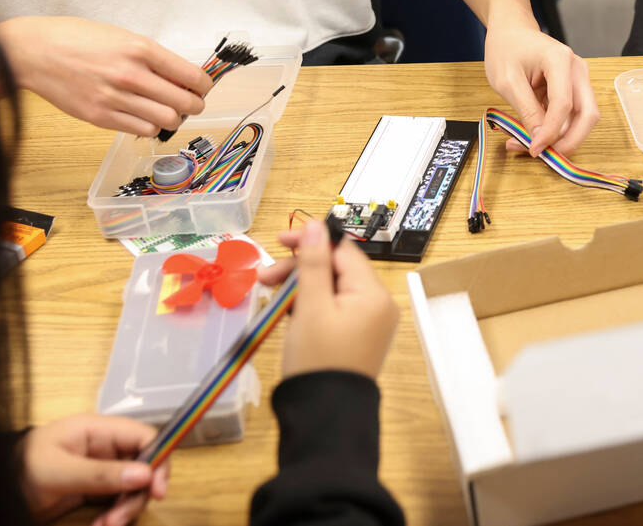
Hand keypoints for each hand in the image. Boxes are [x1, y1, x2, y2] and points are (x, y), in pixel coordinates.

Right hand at [0, 16, 212, 135]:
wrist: (32, 51)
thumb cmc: (75, 38)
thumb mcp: (120, 36)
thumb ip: (151, 56)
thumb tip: (181, 76)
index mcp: (140, 49)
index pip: (192, 76)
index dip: (203, 85)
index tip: (202, 87)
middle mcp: (131, 75)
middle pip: (185, 103)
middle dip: (194, 105)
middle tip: (190, 102)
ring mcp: (115, 98)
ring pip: (167, 120)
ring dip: (173, 118)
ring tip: (165, 110)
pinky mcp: (100, 117)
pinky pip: (142, 130)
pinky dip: (150, 126)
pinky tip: (144, 116)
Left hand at [19, 414, 169, 525]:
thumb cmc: (19, 470)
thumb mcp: (57, 472)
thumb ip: (100, 474)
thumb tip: (144, 475)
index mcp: (98, 430)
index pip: (144, 436)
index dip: (159, 459)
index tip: (157, 490)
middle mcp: (105, 448)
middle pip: (144, 467)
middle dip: (136, 495)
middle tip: (119, 519)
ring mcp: (102, 469)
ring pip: (133, 488)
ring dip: (124, 510)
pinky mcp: (96, 490)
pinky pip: (118, 502)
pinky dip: (114, 516)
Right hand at [259, 220, 398, 378]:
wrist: (325, 416)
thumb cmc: (317, 358)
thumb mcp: (310, 306)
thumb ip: (313, 263)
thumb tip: (316, 225)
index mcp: (374, 293)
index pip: (343, 251)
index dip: (310, 242)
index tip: (278, 241)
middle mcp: (378, 305)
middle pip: (336, 269)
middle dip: (300, 269)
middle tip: (264, 277)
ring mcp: (368, 323)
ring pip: (332, 289)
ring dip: (301, 287)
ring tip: (268, 294)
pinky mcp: (356, 337)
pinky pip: (333, 309)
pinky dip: (310, 306)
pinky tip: (286, 311)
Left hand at [483, 18, 598, 155]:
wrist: (511, 31)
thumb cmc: (506, 48)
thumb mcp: (508, 82)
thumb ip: (526, 110)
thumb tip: (539, 139)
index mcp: (560, 60)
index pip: (564, 105)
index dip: (551, 132)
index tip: (534, 148)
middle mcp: (577, 70)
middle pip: (587, 114)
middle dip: (570, 140)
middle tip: (546, 155)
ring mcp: (578, 79)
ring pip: (581, 118)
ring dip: (560, 137)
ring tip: (526, 143)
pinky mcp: (573, 89)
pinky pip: (569, 115)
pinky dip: (554, 129)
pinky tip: (531, 134)